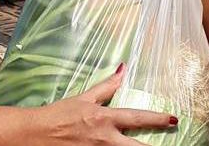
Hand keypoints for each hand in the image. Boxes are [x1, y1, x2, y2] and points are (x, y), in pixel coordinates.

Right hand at [32, 65, 176, 144]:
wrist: (35, 134)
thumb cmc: (58, 114)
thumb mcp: (84, 97)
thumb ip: (106, 86)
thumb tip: (123, 69)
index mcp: (105, 119)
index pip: (137, 118)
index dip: (157, 118)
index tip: (173, 119)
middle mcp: (105, 139)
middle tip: (171, 145)